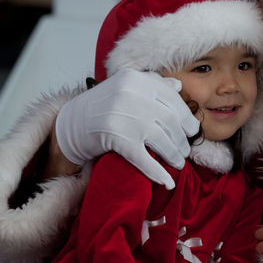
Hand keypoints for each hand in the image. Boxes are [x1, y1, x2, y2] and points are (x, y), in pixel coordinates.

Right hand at [55, 68, 199, 188]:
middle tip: (185, 150)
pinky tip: (168, 183)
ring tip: (178, 162)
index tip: (192, 130)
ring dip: (174, 155)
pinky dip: (158, 173)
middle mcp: (132, 96)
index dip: (186, 117)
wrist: (70, 123)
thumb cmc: (102, 105)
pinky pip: (144, 159)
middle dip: (182, 139)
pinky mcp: (118, 139)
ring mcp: (125, 117)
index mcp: (136, 80)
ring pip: (162, 140)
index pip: (172, 98)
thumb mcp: (125, 87)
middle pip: (171, 120)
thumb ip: (152, 84)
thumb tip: (179, 86)